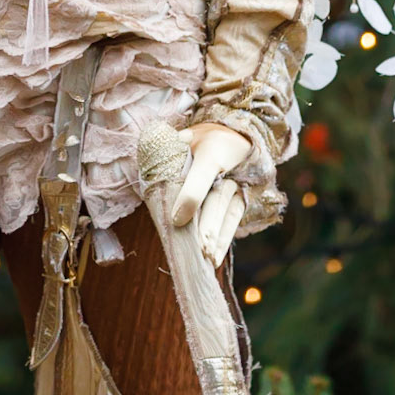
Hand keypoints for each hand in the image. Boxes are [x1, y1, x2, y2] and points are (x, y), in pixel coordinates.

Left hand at [170, 121, 251, 265]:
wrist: (234, 137)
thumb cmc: (201, 141)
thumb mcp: (186, 139)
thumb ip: (169, 153)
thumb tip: (150, 166)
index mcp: (213, 147)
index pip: (204, 171)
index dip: (192, 195)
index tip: (178, 218)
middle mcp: (230, 166)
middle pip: (218, 197)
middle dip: (207, 224)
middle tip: (197, 247)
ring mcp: (239, 183)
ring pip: (228, 210)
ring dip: (216, 236)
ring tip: (206, 257)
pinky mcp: (244, 198)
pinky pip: (234, 219)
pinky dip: (224, 239)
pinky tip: (214, 257)